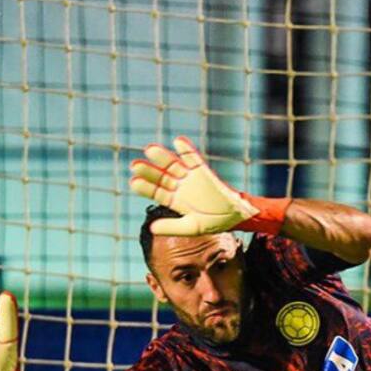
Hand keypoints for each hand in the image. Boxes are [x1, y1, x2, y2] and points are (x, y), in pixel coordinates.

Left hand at [128, 136, 259, 238]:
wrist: (236, 214)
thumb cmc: (215, 222)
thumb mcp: (192, 227)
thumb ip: (172, 227)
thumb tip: (151, 229)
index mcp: (175, 200)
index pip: (156, 192)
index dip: (145, 187)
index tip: (133, 181)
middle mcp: (180, 187)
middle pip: (161, 176)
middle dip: (149, 171)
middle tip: (134, 165)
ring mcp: (190, 177)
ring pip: (173, 164)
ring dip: (162, 157)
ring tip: (150, 150)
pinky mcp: (203, 170)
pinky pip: (193, 157)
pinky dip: (186, 149)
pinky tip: (178, 141)